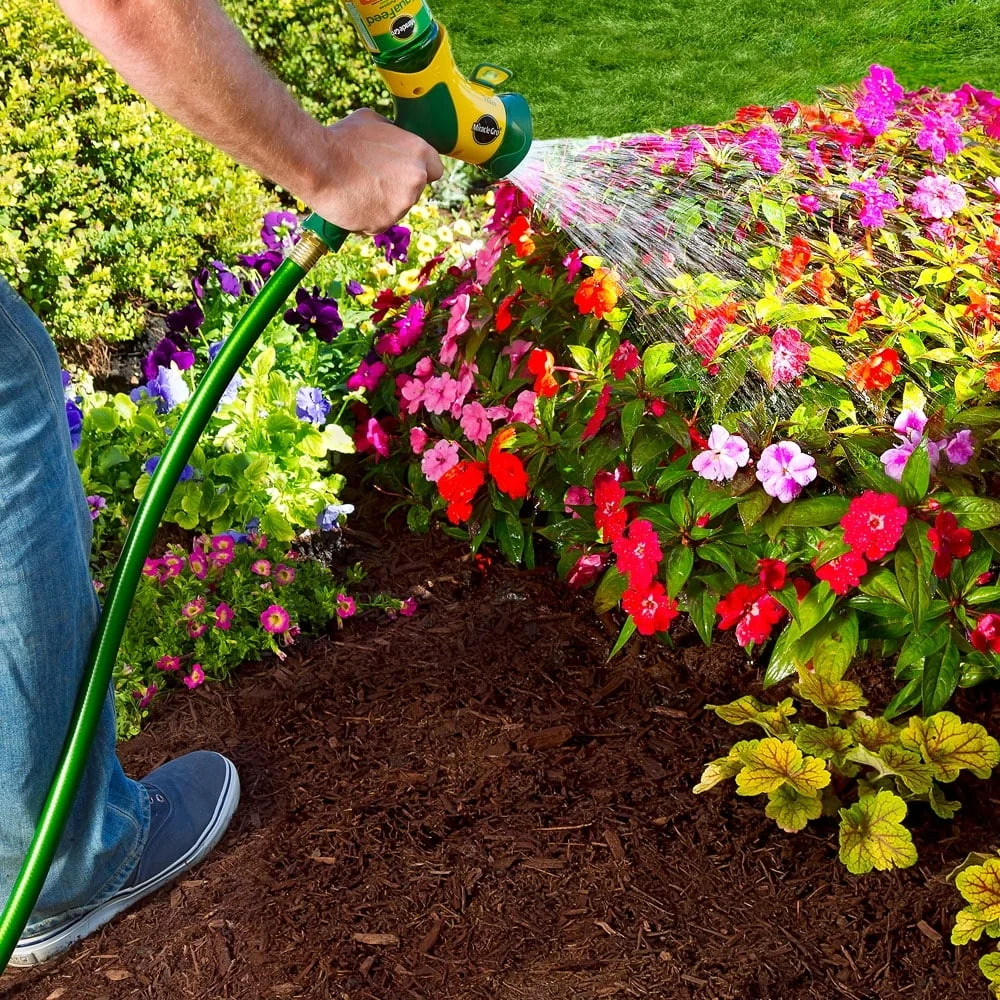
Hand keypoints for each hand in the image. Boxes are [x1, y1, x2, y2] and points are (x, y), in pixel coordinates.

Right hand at [305, 108, 443, 234]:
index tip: (406, 172)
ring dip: (383, 203)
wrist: (317, 163)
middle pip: (415, 191)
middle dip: (399, 187)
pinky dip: (368, 217)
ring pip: (397, 208)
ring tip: (358, 188)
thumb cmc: (342, 138)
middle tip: (373, 179)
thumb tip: (396, 140)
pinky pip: (380, 223)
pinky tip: (353, 202)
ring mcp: (402, 205)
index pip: (436, 169)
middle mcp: (416, 180)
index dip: (420, 170)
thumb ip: (394, 135)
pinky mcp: (384, 224)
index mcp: (419, 152)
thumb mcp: (373, 122)